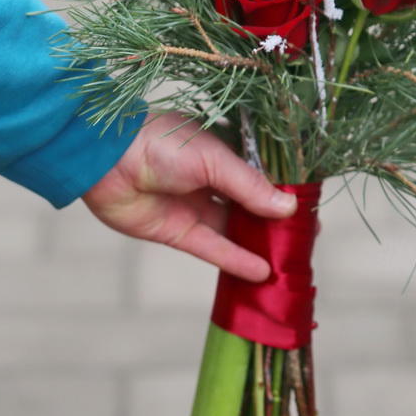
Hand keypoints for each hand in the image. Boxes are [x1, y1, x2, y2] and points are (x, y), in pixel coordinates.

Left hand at [81, 110, 295, 279]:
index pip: (262, 170)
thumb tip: (288, 208)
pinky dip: (235, 260)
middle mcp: (211, 177)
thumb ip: (250, 186)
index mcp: (222, 147)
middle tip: (305, 238)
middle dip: (277, 220)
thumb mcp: (214, 158)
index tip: (311, 205)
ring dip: (259, 244)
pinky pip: (213, 247)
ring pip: (234, 227)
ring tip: (289, 260)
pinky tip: (261, 272)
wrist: (104, 159)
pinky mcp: (177, 231)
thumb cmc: (161, 143)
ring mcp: (195, 204)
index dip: (286, 187)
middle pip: (251, 202)